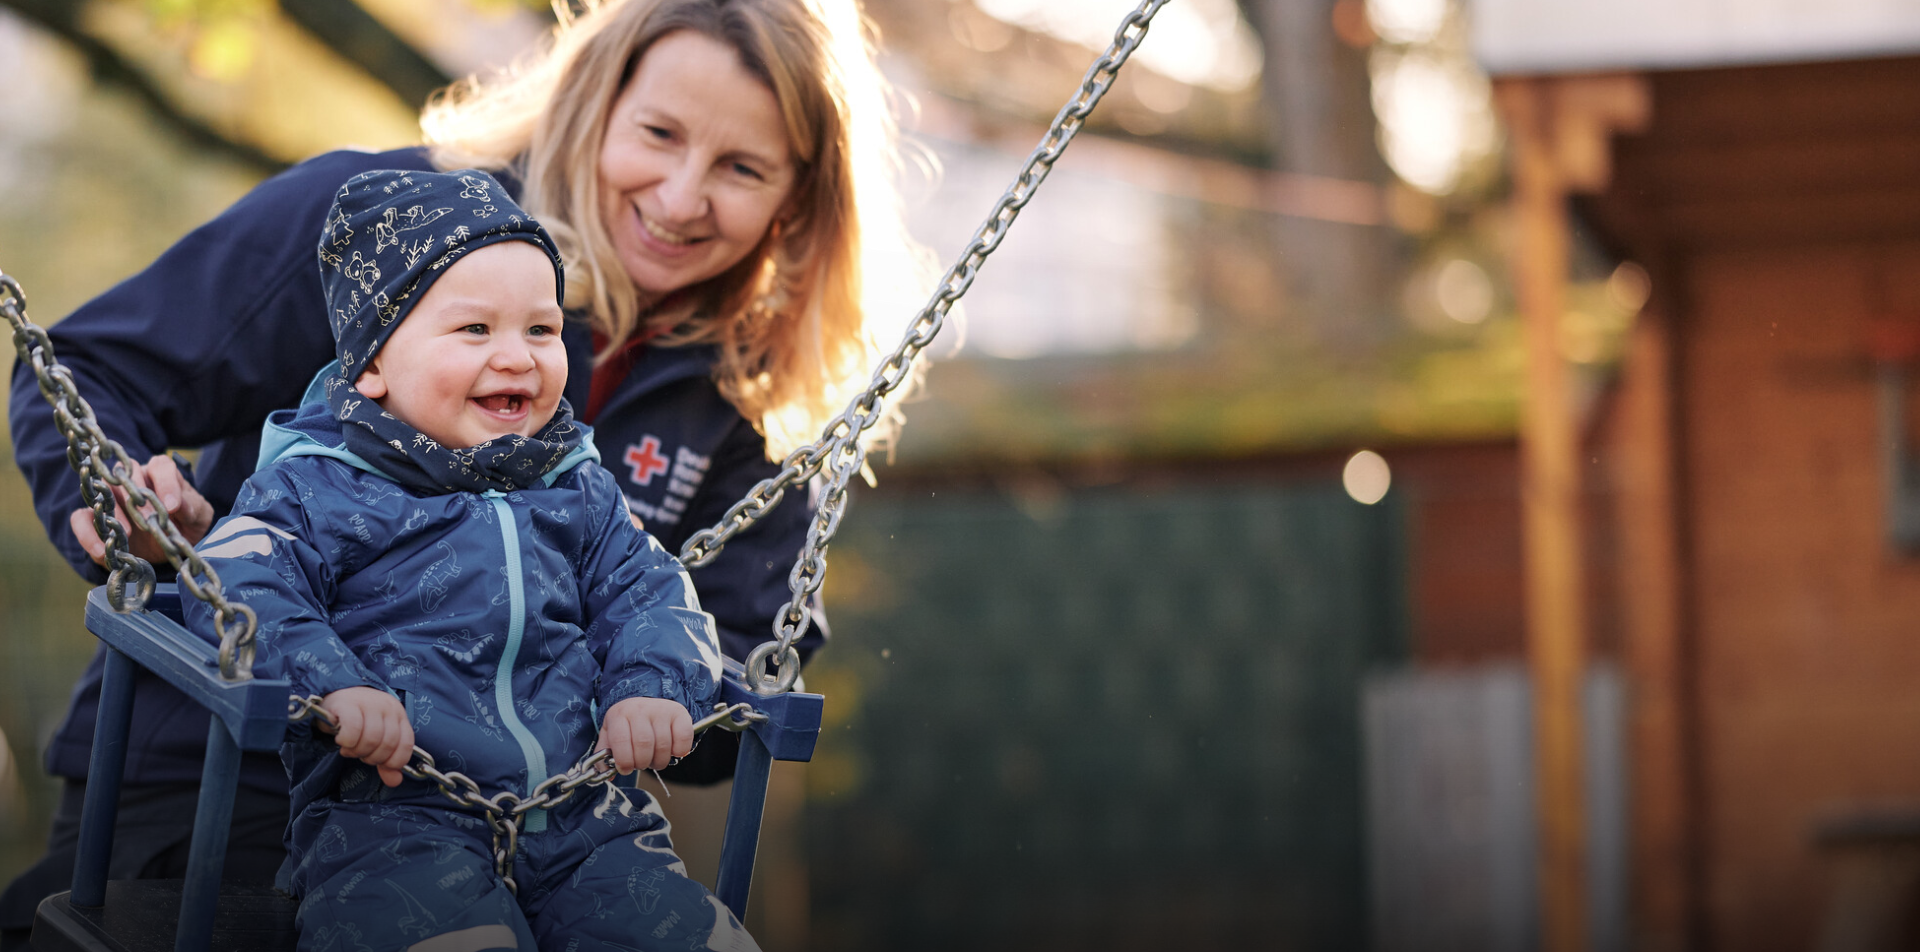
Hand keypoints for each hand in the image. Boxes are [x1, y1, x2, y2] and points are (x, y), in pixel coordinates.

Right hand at [67, 454, 213, 567]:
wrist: (168, 548)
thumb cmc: (185, 525)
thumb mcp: (198, 517)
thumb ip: (193, 507)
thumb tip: (179, 504)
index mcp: (160, 474)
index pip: (160, 466)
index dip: (166, 483)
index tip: (172, 507)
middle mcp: (132, 480)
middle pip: (126, 475)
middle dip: (136, 499)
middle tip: (147, 521)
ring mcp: (110, 497)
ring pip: (102, 493)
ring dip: (112, 513)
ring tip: (124, 533)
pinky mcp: (94, 519)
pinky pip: (80, 519)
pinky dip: (87, 534)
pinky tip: (102, 551)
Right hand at [317, 687, 414, 786]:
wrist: (335, 696)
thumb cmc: (358, 720)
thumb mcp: (376, 740)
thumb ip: (386, 761)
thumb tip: (395, 781)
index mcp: (399, 715)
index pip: (406, 744)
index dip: (394, 761)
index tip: (380, 764)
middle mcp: (388, 707)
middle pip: (388, 744)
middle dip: (372, 757)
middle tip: (359, 754)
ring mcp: (369, 703)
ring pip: (371, 739)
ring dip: (358, 751)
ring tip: (349, 748)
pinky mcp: (348, 704)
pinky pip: (352, 730)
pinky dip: (347, 741)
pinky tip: (342, 740)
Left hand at [596, 697, 692, 772]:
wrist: (646, 699)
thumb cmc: (627, 723)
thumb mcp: (610, 733)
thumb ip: (604, 753)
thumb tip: (606, 774)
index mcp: (619, 715)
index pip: (620, 740)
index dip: (624, 761)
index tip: (626, 768)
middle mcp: (640, 709)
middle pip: (643, 744)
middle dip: (642, 763)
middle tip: (642, 764)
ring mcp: (661, 710)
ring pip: (663, 745)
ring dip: (659, 761)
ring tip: (655, 759)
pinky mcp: (679, 713)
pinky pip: (683, 738)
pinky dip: (679, 751)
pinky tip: (672, 750)